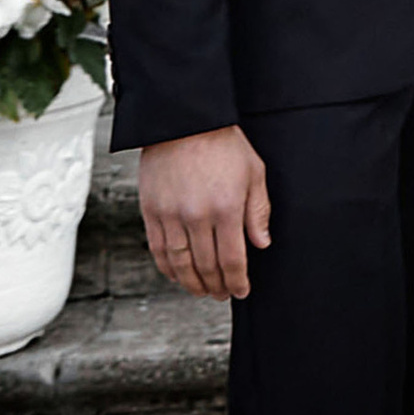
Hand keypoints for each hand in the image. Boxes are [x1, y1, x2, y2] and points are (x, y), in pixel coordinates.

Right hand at [139, 125, 269, 300]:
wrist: (185, 120)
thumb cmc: (223, 143)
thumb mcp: (254, 172)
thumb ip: (258, 211)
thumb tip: (261, 243)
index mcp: (227, 208)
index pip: (233, 260)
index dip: (237, 282)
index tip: (241, 291)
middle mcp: (197, 216)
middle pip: (206, 267)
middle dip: (216, 286)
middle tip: (222, 294)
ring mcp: (171, 216)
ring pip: (180, 265)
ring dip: (192, 283)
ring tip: (202, 290)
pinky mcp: (152, 211)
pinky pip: (159, 250)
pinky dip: (168, 269)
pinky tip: (178, 275)